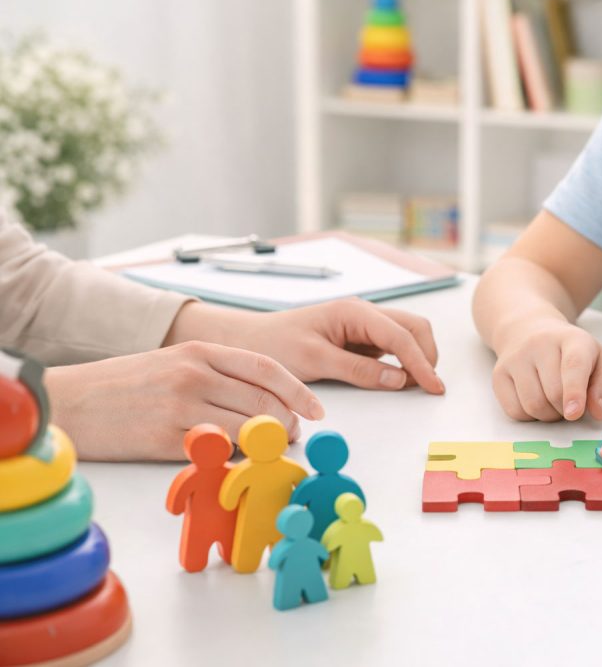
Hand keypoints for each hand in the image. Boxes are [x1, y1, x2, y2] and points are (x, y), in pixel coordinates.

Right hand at [46, 342, 322, 460]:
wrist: (70, 401)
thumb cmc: (124, 384)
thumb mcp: (173, 362)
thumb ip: (217, 375)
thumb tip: (263, 400)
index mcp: (200, 351)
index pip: (266, 368)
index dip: (298, 390)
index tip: (317, 410)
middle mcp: (195, 375)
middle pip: (264, 401)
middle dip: (288, 422)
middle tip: (293, 436)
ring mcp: (181, 407)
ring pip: (248, 428)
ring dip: (267, 444)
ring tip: (268, 451)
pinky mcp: (167, 439)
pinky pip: (218, 452)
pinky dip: (237, 460)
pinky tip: (238, 464)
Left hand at [166, 298, 444, 393]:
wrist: (250, 341)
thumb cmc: (275, 345)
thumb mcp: (315, 361)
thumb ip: (358, 370)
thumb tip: (399, 379)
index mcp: (354, 311)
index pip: (401, 336)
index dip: (422, 363)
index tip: (434, 387)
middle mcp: (364, 312)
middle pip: (414, 327)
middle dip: (427, 355)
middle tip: (431, 387)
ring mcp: (364, 324)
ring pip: (408, 334)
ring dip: (418, 357)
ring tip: (420, 385)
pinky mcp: (360, 338)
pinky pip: (393, 345)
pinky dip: (404, 361)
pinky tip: (402, 379)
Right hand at [491, 318, 601, 421]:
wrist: (528, 329)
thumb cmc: (570, 351)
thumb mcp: (599, 360)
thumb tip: (599, 412)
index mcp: (571, 338)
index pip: (573, 365)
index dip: (574, 392)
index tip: (574, 413)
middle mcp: (539, 344)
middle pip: (553, 393)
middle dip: (566, 409)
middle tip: (570, 403)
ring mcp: (515, 358)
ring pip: (533, 405)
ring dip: (548, 415)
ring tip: (554, 401)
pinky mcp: (499, 375)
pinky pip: (514, 410)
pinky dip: (529, 415)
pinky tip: (536, 399)